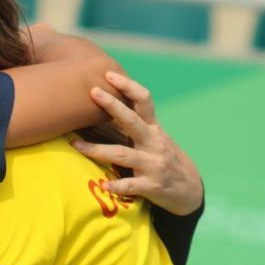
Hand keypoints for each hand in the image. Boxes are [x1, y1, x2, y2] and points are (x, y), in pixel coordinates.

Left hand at [71, 72, 202, 214]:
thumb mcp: (155, 137)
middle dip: (113, 106)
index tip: (109, 74)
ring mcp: (153, 164)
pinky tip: (104, 186)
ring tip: (75, 145)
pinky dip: (117, 186)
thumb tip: (107, 101)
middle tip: (93, 92)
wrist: (189, 190)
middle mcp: (154, 143)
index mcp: (153, 128)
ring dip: (98, 150)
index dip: (129, 86)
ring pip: (123, 154)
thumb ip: (136, 122)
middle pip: (132, 121)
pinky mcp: (152, 186)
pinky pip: (131, 185)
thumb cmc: (163, 158)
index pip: (144, 101)